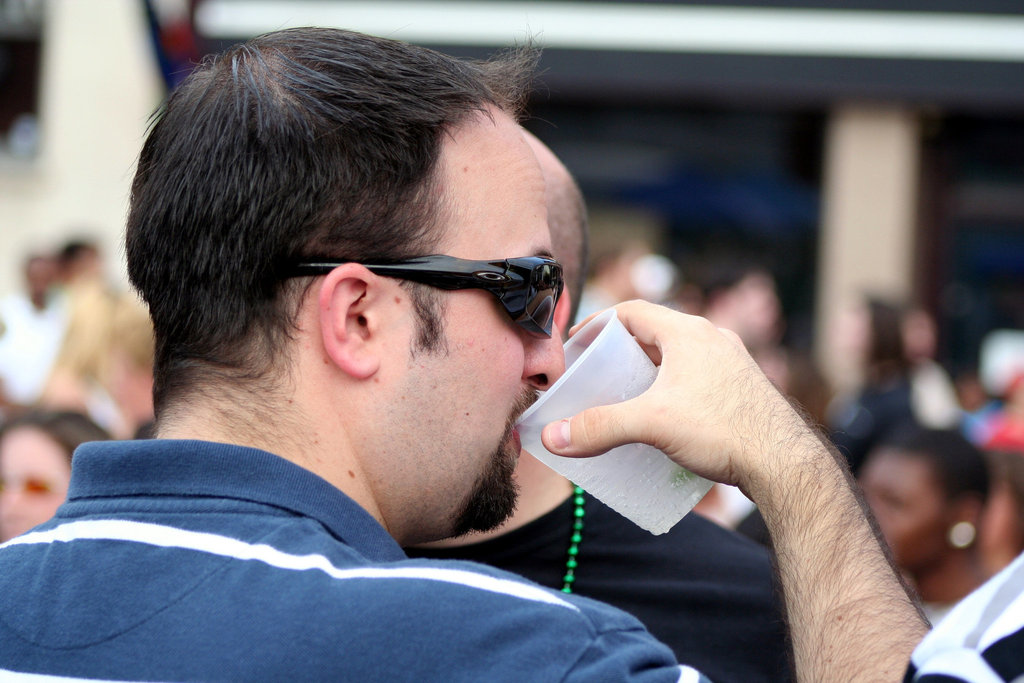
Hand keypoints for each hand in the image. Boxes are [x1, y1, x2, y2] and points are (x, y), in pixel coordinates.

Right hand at [541, 300, 811, 493]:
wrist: (786, 464)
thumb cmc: (725, 431)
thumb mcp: (651, 424)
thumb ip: (598, 428)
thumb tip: (554, 437)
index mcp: (689, 332)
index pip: (631, 312)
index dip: (597, 326)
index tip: (576, 347)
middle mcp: (712, 340)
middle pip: (653, 335)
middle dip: (620, 354)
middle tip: (596, 377)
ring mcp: (731, 364)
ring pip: (677, 359)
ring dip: (647, 374)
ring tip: (625, 400)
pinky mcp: (742, 390)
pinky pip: (696, 380)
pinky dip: (671, 391)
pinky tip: (664, 421)